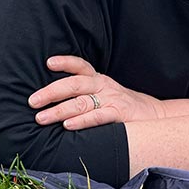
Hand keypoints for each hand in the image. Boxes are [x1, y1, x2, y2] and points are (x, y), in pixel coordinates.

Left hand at [28, 55, 164, 129]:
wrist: (155, 117)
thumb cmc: (123, 106)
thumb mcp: (105, 93)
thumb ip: (85, 93)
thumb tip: (52, 100)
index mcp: (99, 79)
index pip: (80, 66)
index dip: (65, 62)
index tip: (48, 63)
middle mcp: (104, 86)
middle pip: (74, 84)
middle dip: (51, 92)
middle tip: (32, 101)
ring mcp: (112, 100)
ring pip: (81, 102)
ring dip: (59, 110)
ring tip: (41, 118)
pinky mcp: (120, 115)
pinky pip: (98, 117)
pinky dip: (82, 121)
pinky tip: (68, 126)